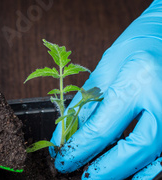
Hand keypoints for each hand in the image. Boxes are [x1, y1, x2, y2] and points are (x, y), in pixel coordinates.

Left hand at [50, 0, 161, 178]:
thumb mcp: (103, 72)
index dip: (78, 150)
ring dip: (124, 174)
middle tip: (79, 176)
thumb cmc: (135, 48)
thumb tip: (64, 140)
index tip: (62, 160)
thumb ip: (83, 108)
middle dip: (103, 170)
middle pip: (133, 150)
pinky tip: (128, 176)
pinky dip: (146, 171)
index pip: (101, 129)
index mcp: (137, 82)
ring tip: (98, 177)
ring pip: (152, 159)